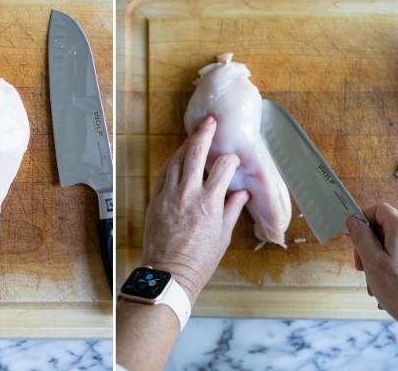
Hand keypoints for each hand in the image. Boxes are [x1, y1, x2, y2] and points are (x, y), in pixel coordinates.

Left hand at [141, 116, 249, 301]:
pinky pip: (163, 174)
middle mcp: (188, 194)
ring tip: (194, 136)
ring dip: (186, 145)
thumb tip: (242, 193)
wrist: (169, 274)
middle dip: (204, 134)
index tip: (233, 159)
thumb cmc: (198, 260)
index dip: (230, 159)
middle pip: (196, 154)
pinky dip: (171, 163)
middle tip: (210, 123)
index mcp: (209, 203)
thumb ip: (232, 209)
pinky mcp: (155, 200)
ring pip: (176, 160)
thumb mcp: (223, 236)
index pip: (223, 167)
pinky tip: (177, 158)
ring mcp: (168, 196)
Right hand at [347, 203, 397, 337]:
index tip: (352, 235)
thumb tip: (353, 220)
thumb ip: (361, 237)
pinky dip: (382, 268)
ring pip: (384, 245)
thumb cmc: (397, 289)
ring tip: (371, 281)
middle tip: (360, 265)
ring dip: (372, 261)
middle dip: (366, 245)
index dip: (363, 219)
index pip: (379, 209)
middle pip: (381, 228)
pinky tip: (380, 286)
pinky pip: (392, 257)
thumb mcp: (371, 260)